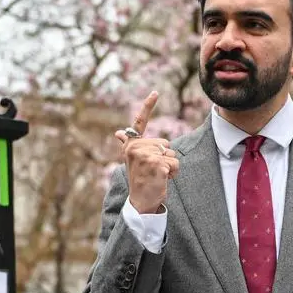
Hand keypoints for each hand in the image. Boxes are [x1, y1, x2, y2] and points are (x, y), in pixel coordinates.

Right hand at [114, 91, 179, 213]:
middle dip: (165, 157)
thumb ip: (128, 144)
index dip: (148, 105)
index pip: (140, 122)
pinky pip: (175, 163)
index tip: (156, 91)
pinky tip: (162, 180)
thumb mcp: (134, 160)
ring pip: (171, 154)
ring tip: (157, 175)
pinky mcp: (156, 165)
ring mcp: (145, 156)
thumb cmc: (140, 179)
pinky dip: (173, 173)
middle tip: (153, 170)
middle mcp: (136, 148)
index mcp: (131, 145)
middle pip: (165, 143)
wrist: (140, 201)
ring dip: (170, 166)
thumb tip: (118, 133)